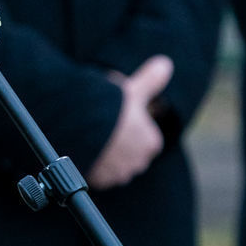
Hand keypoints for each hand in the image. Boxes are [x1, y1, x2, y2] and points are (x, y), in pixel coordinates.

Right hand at [88, 55, 173, 190]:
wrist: (79, 127)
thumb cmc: (109, 107)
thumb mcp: (132, 89)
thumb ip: (151, 79)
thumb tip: (166, 63)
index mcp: (151, 142)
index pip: (147, 138)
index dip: (132, 127)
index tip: (119, 118)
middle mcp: (138, 163)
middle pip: (131, 154)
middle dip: (120, 144)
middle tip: (104, 126)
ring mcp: (117, 174)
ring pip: (114, 165)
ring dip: (106, 156)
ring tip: (91, 136)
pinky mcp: (99, 181)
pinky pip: (98, 174)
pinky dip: (92, 165)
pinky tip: (83, 148)